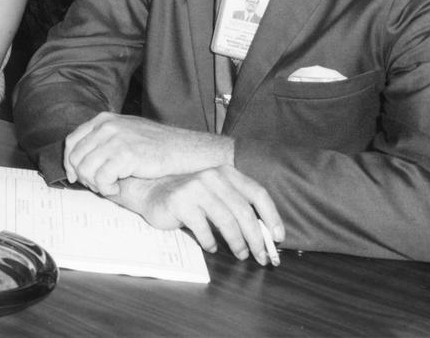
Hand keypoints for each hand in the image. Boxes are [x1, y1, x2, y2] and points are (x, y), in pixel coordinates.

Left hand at [64, 113, 232, 194]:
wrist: (183, 149)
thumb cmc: (157, 145)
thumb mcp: (126, 132)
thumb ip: (104, 140)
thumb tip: (80, 160)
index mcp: (104, 119)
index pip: (72, 141)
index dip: (70, 162)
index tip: (75, 177)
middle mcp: (106, 126)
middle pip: (76, 157)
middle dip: (83, 177)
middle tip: (98, 186)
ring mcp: (115, 139)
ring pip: (86, 170)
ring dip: (96, 185)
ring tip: (111, 188)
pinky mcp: (125, 154)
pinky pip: (101, 178)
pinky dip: (107, 189)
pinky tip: (118, 189)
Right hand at [113, 166, 284, 264]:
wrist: (151, 193)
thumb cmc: (190, 200)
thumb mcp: (217, 197)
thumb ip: (237, 207)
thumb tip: (266, 236)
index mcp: (226, 172)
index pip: (258, 193)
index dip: (272, 217)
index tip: (278, 238)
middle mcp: (212, 176)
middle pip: (244, 211)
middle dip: (257, 239)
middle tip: (262, 257)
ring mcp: (195, 187)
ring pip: (227, 221)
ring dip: (238, 243)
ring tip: (240, 254)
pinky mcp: (180, 201)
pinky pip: (203, 229)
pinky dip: (211, 243)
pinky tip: (211, 248)